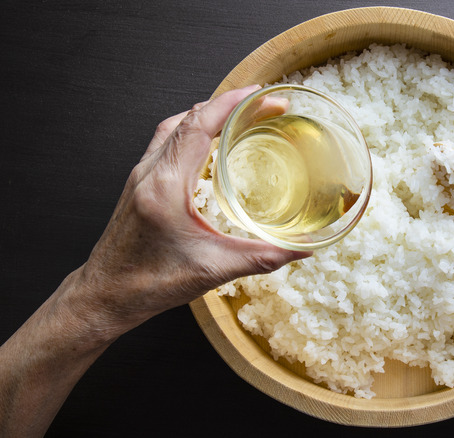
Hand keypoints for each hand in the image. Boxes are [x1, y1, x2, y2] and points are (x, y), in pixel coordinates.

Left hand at [77, 85, 308, 333]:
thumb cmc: (148, 283)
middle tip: (262, 106)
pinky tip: (210, 146)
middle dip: (228, 106)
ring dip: (208, 115)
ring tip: (240, 118)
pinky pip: (166, 142)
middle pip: (189, 118)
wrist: (106, 296)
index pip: (198, 125)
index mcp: (165, 186)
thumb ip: (262, 258)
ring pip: (175, 127)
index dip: (230, 103)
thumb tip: (302, 250)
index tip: (258, 93)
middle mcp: (149, 173)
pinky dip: (192, 132)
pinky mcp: (138, 184)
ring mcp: (140, 175)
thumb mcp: (213, 270)